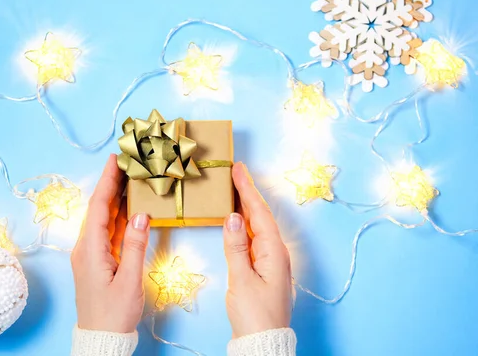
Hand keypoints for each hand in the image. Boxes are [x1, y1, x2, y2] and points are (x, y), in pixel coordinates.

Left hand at [71, 154, 150, 332]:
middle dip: (112, 185)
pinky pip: (108, 233)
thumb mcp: (129, 280)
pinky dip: (119, 218)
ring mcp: (91, 255)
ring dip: (117, 200)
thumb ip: (135, 245)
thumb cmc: (114, 314)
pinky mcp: (97, 262)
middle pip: (100, 210)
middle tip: (127, 163)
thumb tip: (142, 215)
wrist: (101, 339)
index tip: (115, 160)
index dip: (107, 182)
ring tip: (130, 179)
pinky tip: (130, 209)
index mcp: (90, 250)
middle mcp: (86, 248)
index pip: (99, 208)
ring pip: (104, 220)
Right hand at [223, 162, 291, 337]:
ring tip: (235, 189)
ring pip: (258, 227)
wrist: (262, 341)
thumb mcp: (241, 279)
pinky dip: (245, 225)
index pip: (259, 213)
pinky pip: (255, 239)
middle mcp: (277, 253)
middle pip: (260, 216)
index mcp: (274, 251)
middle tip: (236, 172)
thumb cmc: (254, 314)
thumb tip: (232, 217)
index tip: (238, 169)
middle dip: (248, 193)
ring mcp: (272, 261)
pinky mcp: (265, 270)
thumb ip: (236, 246)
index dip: (247, 189)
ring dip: (246, 207)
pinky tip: (238, 222)